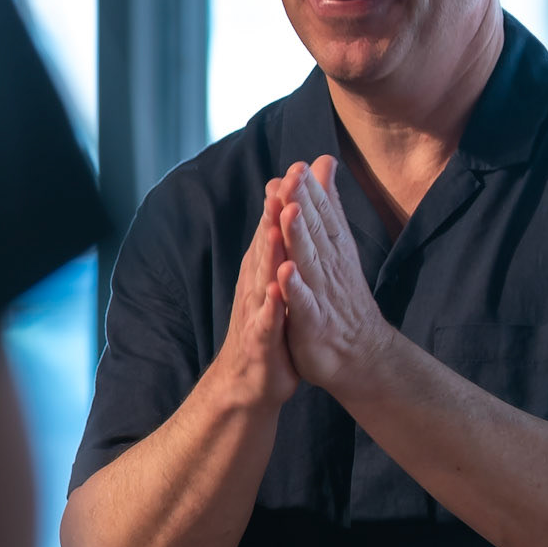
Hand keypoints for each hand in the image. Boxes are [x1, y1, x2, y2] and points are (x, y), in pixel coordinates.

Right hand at [211, 184, 298, 411]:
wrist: (250, 379)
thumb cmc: (269, 325)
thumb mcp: (278, 281)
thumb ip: (282, 245)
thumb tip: (290, 208)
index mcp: (264, 269)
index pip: (272, 229)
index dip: (283, 199)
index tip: (296, 167)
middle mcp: (256, 284)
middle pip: (265, 244)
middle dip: (273, 215)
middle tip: (283, 182)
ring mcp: (257, 311)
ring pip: (262, 277)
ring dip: (269, 252)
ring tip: (276, 226)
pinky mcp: (262, 340)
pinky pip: (267, 320)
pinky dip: (272, 304)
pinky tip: (278, 287)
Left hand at [276, 157, 391, 395]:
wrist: (360, 353)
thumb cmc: (341, 295)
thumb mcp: (335, 243)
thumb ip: (328, 202)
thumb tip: (324, 161)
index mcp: (331, 247)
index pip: (321, 213)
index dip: (310, 190)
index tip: (299, 163)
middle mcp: (328, 266)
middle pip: (314, 230)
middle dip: (303, 202)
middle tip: (294, 174)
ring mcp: (321, 293)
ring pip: (308, 260)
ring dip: (299, 236)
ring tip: (290, 212)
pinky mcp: (313, 322)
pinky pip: (303, 303)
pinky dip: (294, 287)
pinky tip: (285, 271)